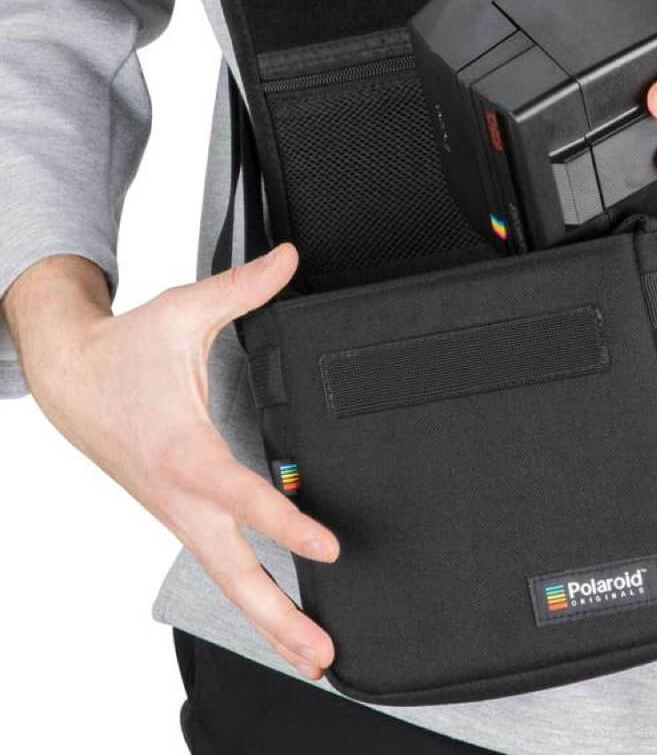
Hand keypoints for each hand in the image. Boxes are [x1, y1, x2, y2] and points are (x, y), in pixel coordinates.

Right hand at [3, 246, 337, 678]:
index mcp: (185, 451)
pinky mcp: (182, 516)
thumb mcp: (184, 312)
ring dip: (269, 620)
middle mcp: (183, 495)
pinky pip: (220, 564)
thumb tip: (291, 259)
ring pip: (227, 579)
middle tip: (323, 655)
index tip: (327, 548)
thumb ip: (244, 289)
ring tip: (316, 657)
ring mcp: (181, 514)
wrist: (69, 379)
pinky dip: (251, 594)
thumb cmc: (125, 352)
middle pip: (233, 572)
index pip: (243, 497)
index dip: (286, 524)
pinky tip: (281, 611)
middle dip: (278, 617)